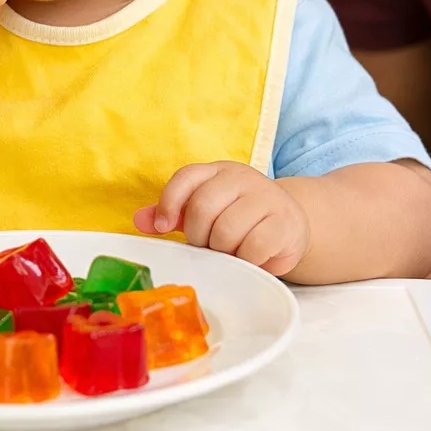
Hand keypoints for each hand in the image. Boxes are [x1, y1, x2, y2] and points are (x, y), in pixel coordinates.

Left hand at [134, 161, 309, 275]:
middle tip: (208, 246)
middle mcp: (241, 177)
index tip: (164, 229)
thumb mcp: (206, 211)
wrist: (291, 225)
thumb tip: (139, 220)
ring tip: (231, 251)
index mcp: (217, 171)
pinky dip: (246, 259)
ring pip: (226, 230)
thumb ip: (173, 214)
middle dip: (198, 236)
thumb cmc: (240, 219)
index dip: (169, 203)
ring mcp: (266, 197)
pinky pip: (253, 246)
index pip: (186, 178)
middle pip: (202, 207)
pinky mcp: (285, 222)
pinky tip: (251, 257)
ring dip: (223, 250)